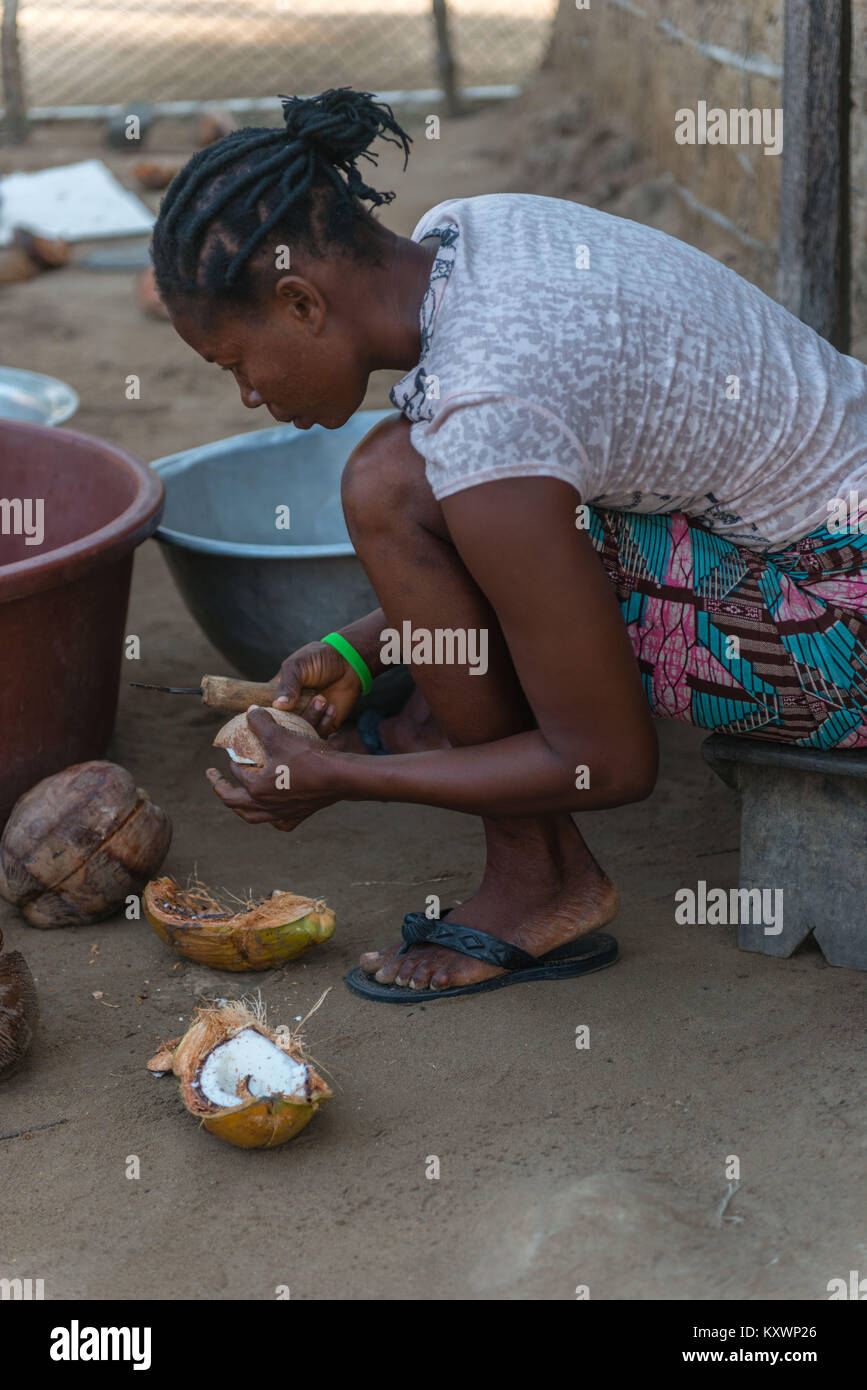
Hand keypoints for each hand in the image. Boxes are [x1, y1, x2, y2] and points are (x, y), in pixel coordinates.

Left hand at [207, 708, 337, 832]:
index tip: (231, 750)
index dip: (231, 759)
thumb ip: (261, 723)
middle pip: (234, 801)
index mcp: (256, 788)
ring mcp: (281, 814)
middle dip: (220, 788)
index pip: (236, 772)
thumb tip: (249, 711)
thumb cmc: (309, 756)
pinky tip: (272, 811)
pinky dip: (271, 817)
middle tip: (215, 777)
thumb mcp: (280, 735)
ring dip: (241, 806)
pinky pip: (278, 822)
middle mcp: (265, 806)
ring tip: (237, 798)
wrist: (340, 777)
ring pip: (252, 816)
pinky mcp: (297, 817)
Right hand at [272, 640, 361, 736]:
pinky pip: (320, 734)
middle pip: (281, 728)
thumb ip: (288, 685)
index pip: (263, 712)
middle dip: (289, 722)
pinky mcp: (325, 725)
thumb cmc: (319, 659)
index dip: (262, 717)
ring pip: (301, 733)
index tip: (266, 716)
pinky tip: (331, 706)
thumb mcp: (297, 666)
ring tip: (321, 699)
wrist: (349, 662)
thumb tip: (278, 706)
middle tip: (299, 707)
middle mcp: (290, 711)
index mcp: (277, 696)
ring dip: (311, 717)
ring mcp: (307, 719)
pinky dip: (324, 723)